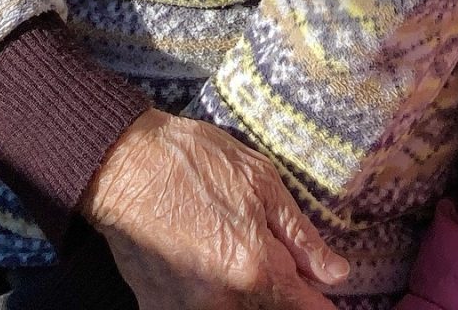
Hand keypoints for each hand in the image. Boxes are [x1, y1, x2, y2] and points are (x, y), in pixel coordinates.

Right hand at [83, 110, 351, 308]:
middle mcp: (224, 301)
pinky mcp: (158, 309)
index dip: (321, 302)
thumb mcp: (261, 182)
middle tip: (266, 258)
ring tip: (230, 251)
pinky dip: (209, 298)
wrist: (121, 166)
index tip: (322, 293)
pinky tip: (202, 265)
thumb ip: (300, 236)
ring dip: (247, 296)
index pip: (306, 309)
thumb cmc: (192, 163)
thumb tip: (336, 274)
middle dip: (280, 295)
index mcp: (256, 268)